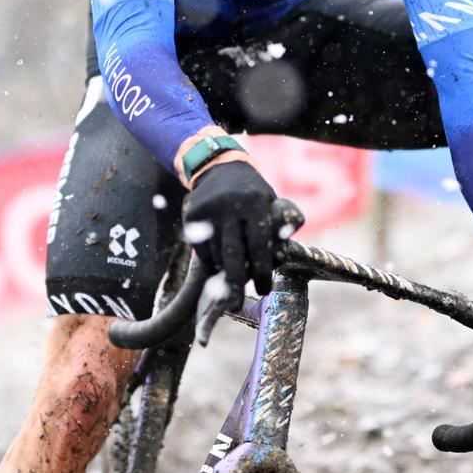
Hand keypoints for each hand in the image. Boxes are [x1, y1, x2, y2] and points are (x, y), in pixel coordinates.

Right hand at [183, 161, 283, 295]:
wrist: (220, 168)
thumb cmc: (253, 194)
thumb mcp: (272, 202)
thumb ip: (280, 227)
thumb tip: (281, 257)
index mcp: (255, 203)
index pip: (258, 244)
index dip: (261, 271)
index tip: (263, 289)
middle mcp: (230, 205)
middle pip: (232, 253)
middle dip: (236, 282)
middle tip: (238, 303)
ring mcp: (208, 210)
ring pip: (215, 253)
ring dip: (224, 272)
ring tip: (230, 284)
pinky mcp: (191, 215)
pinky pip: (201, 249)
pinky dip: (211, 261)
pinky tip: (219, 264)